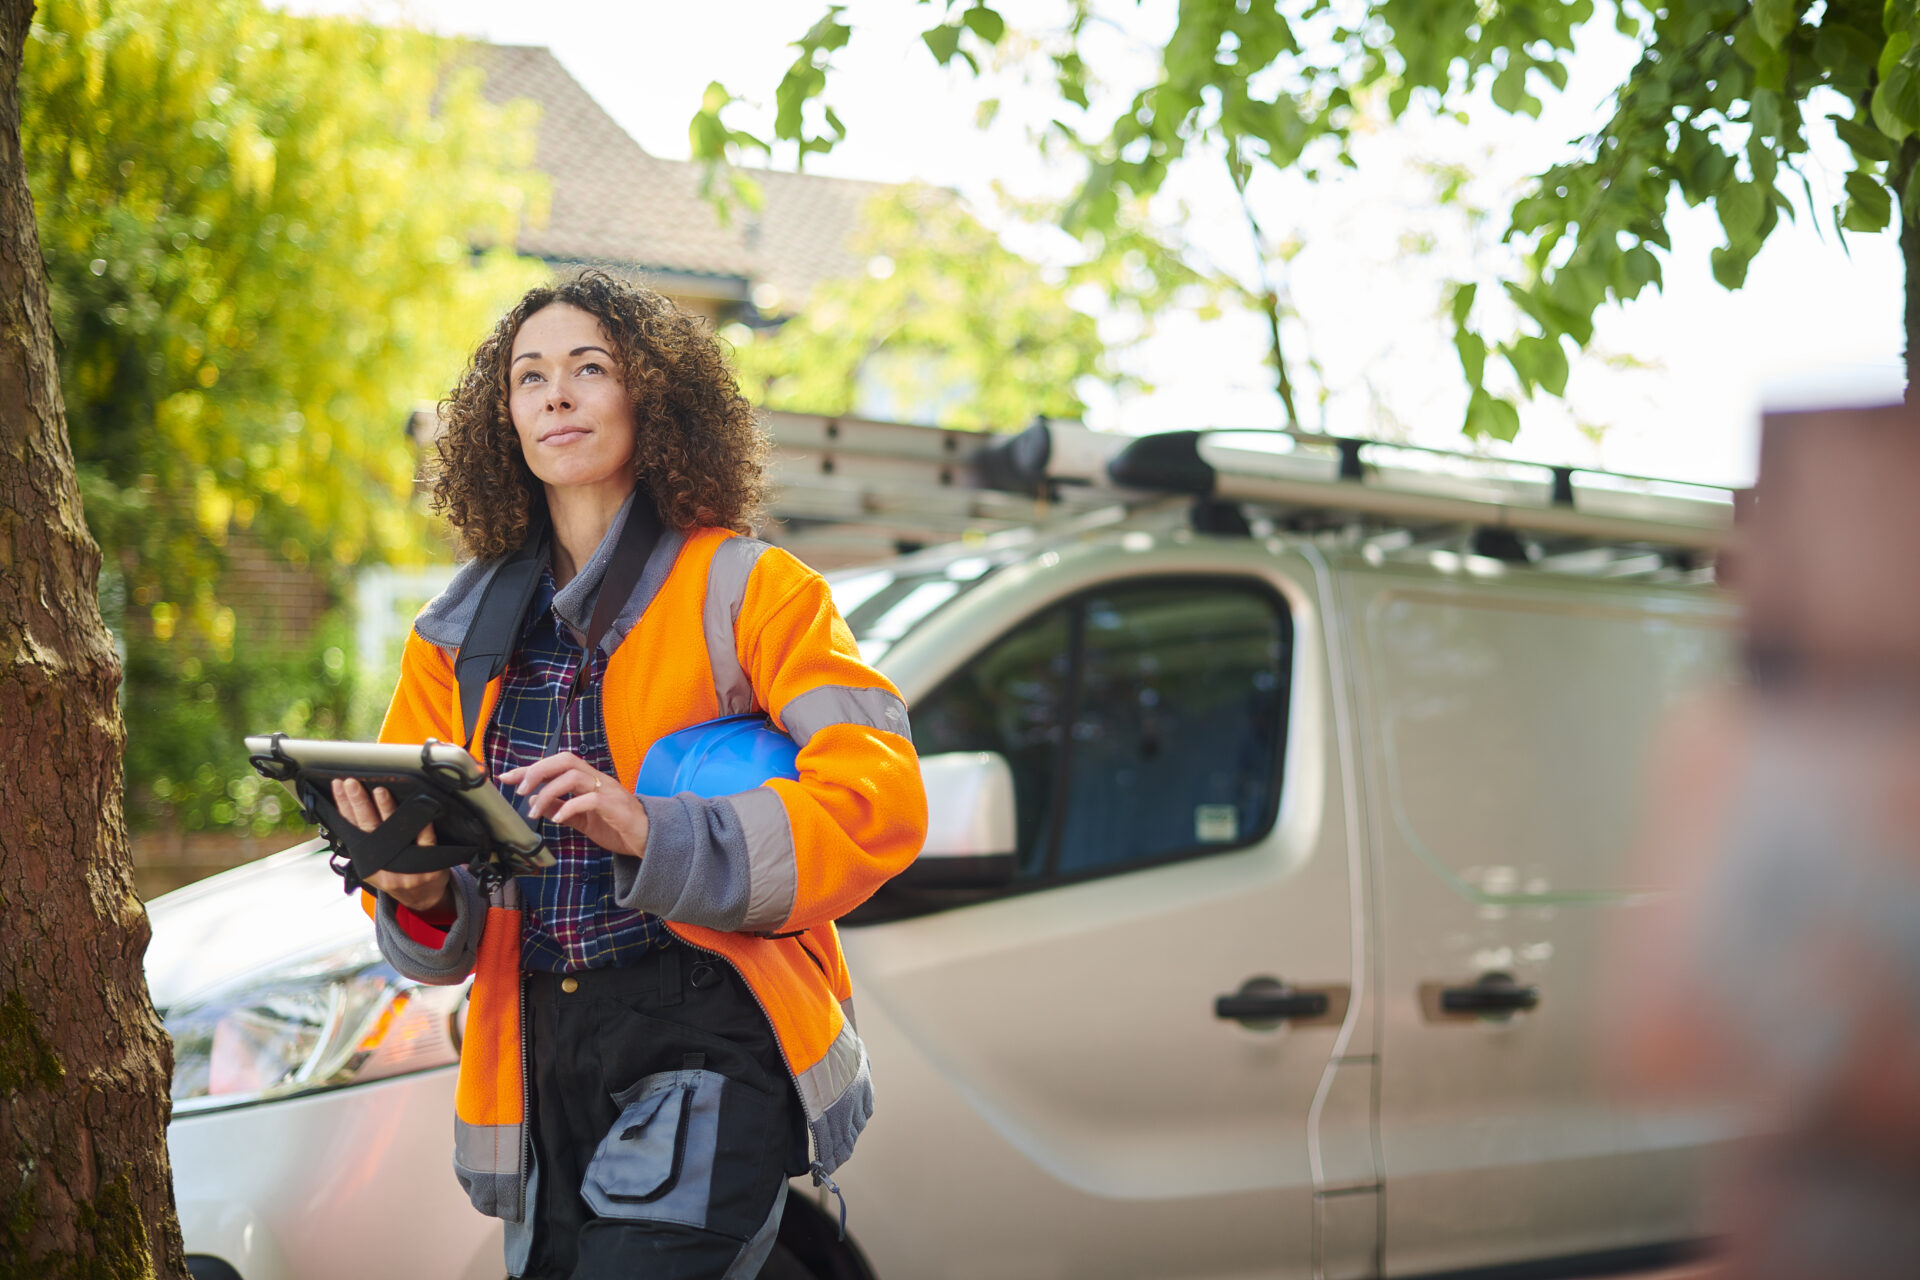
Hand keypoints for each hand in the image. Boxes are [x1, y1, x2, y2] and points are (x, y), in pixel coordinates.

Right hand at [331, 777, 451, 914]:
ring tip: (379, 791)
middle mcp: (385, 866)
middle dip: (358, 803)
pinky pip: (425, 841)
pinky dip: (421, 824)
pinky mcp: (429, 865)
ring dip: (386, 809)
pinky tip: (418, 808)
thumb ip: (366, 841)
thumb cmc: (398, 875)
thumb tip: (350, 806)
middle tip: (352, 783)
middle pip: (368, 829)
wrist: (424, 898)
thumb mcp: (375, 863)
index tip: (339, 786)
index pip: (352, 829)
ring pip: (394, 833)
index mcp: (367, 864)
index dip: (344, 807)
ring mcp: (407, 867)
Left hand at [500, 752, 649, 858]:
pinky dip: (570, 807)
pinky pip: (590, 799)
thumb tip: (534, 802)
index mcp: (588, 780)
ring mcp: (608, 791)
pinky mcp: (616, 807)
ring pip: (574, 776)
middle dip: (538, 771)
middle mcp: (597, 780)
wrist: (650, 840)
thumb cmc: (617, 827)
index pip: (556, 765)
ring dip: (548, 791)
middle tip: (519, 790)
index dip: (530, 769)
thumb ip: (561, 808)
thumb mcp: (582, 819)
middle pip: (565, 760)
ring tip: (534, 811)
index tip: (506, 777)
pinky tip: (558, 819)